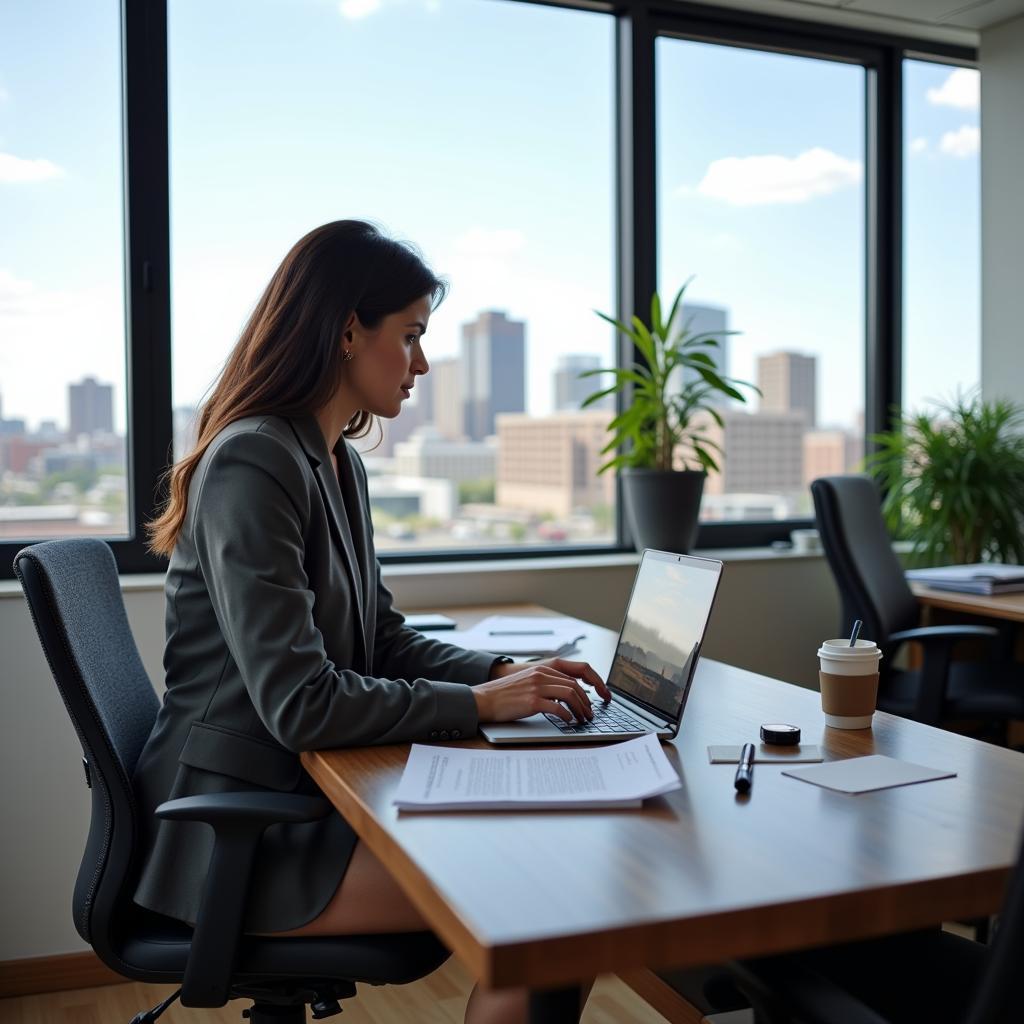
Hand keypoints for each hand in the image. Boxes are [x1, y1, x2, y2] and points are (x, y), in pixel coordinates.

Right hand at [475, 659, 610, 724]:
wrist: (484, 699)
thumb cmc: (503, 696)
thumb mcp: (526, 683)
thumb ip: (543, 685)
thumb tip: (562, 698)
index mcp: (540, 670)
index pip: (570, 678)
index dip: (583, 692)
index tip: (588, 703)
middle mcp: (540, 676)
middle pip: (573, 686)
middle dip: (585, 702)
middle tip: (589, 714)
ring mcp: (537, 687)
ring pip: (570, 694)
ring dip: (580, 709)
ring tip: (583, 719)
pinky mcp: (532, 701)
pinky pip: (558, 708)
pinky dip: (567, 716)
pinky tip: (569, 722)